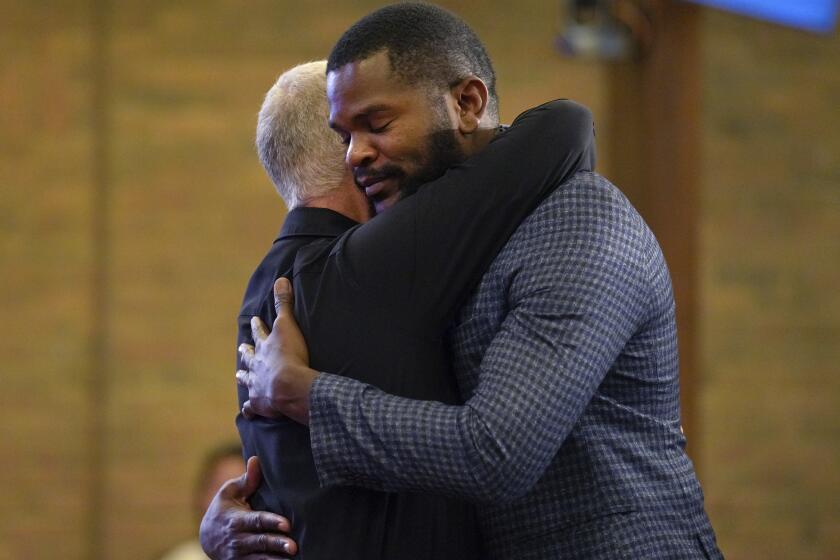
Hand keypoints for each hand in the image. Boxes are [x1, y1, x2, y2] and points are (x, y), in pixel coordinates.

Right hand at [199, 456, 296, 558]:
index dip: (271, 522)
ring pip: (260, 558)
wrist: (207, 538)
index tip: (287, 524)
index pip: (256, 521)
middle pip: (260, 542)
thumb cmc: (224, 509)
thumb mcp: (230, 492)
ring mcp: (239, 555)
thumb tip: (257, 459)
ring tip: (293, 556)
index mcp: (236, 520)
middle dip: (277, 543)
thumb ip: (246, 479)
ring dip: (276, 558)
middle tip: (294, 546)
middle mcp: (237, 540)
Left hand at [237, 277, 317, 424]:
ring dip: (243, 377)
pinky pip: (251, 407)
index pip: (260, 334)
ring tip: (239, 376)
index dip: (258, 327)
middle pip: (249, 357)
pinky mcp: (260, 403)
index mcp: (265, 347)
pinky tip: (246, 411)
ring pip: (247, 380)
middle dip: (246, 352)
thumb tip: (280, 279)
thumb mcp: (288, 325)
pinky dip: (249, 409)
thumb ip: (284, 303)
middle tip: (241, 349)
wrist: (287, 386)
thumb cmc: (290, 355)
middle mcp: (257, 365)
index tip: (255, 320)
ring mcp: (257, 385)